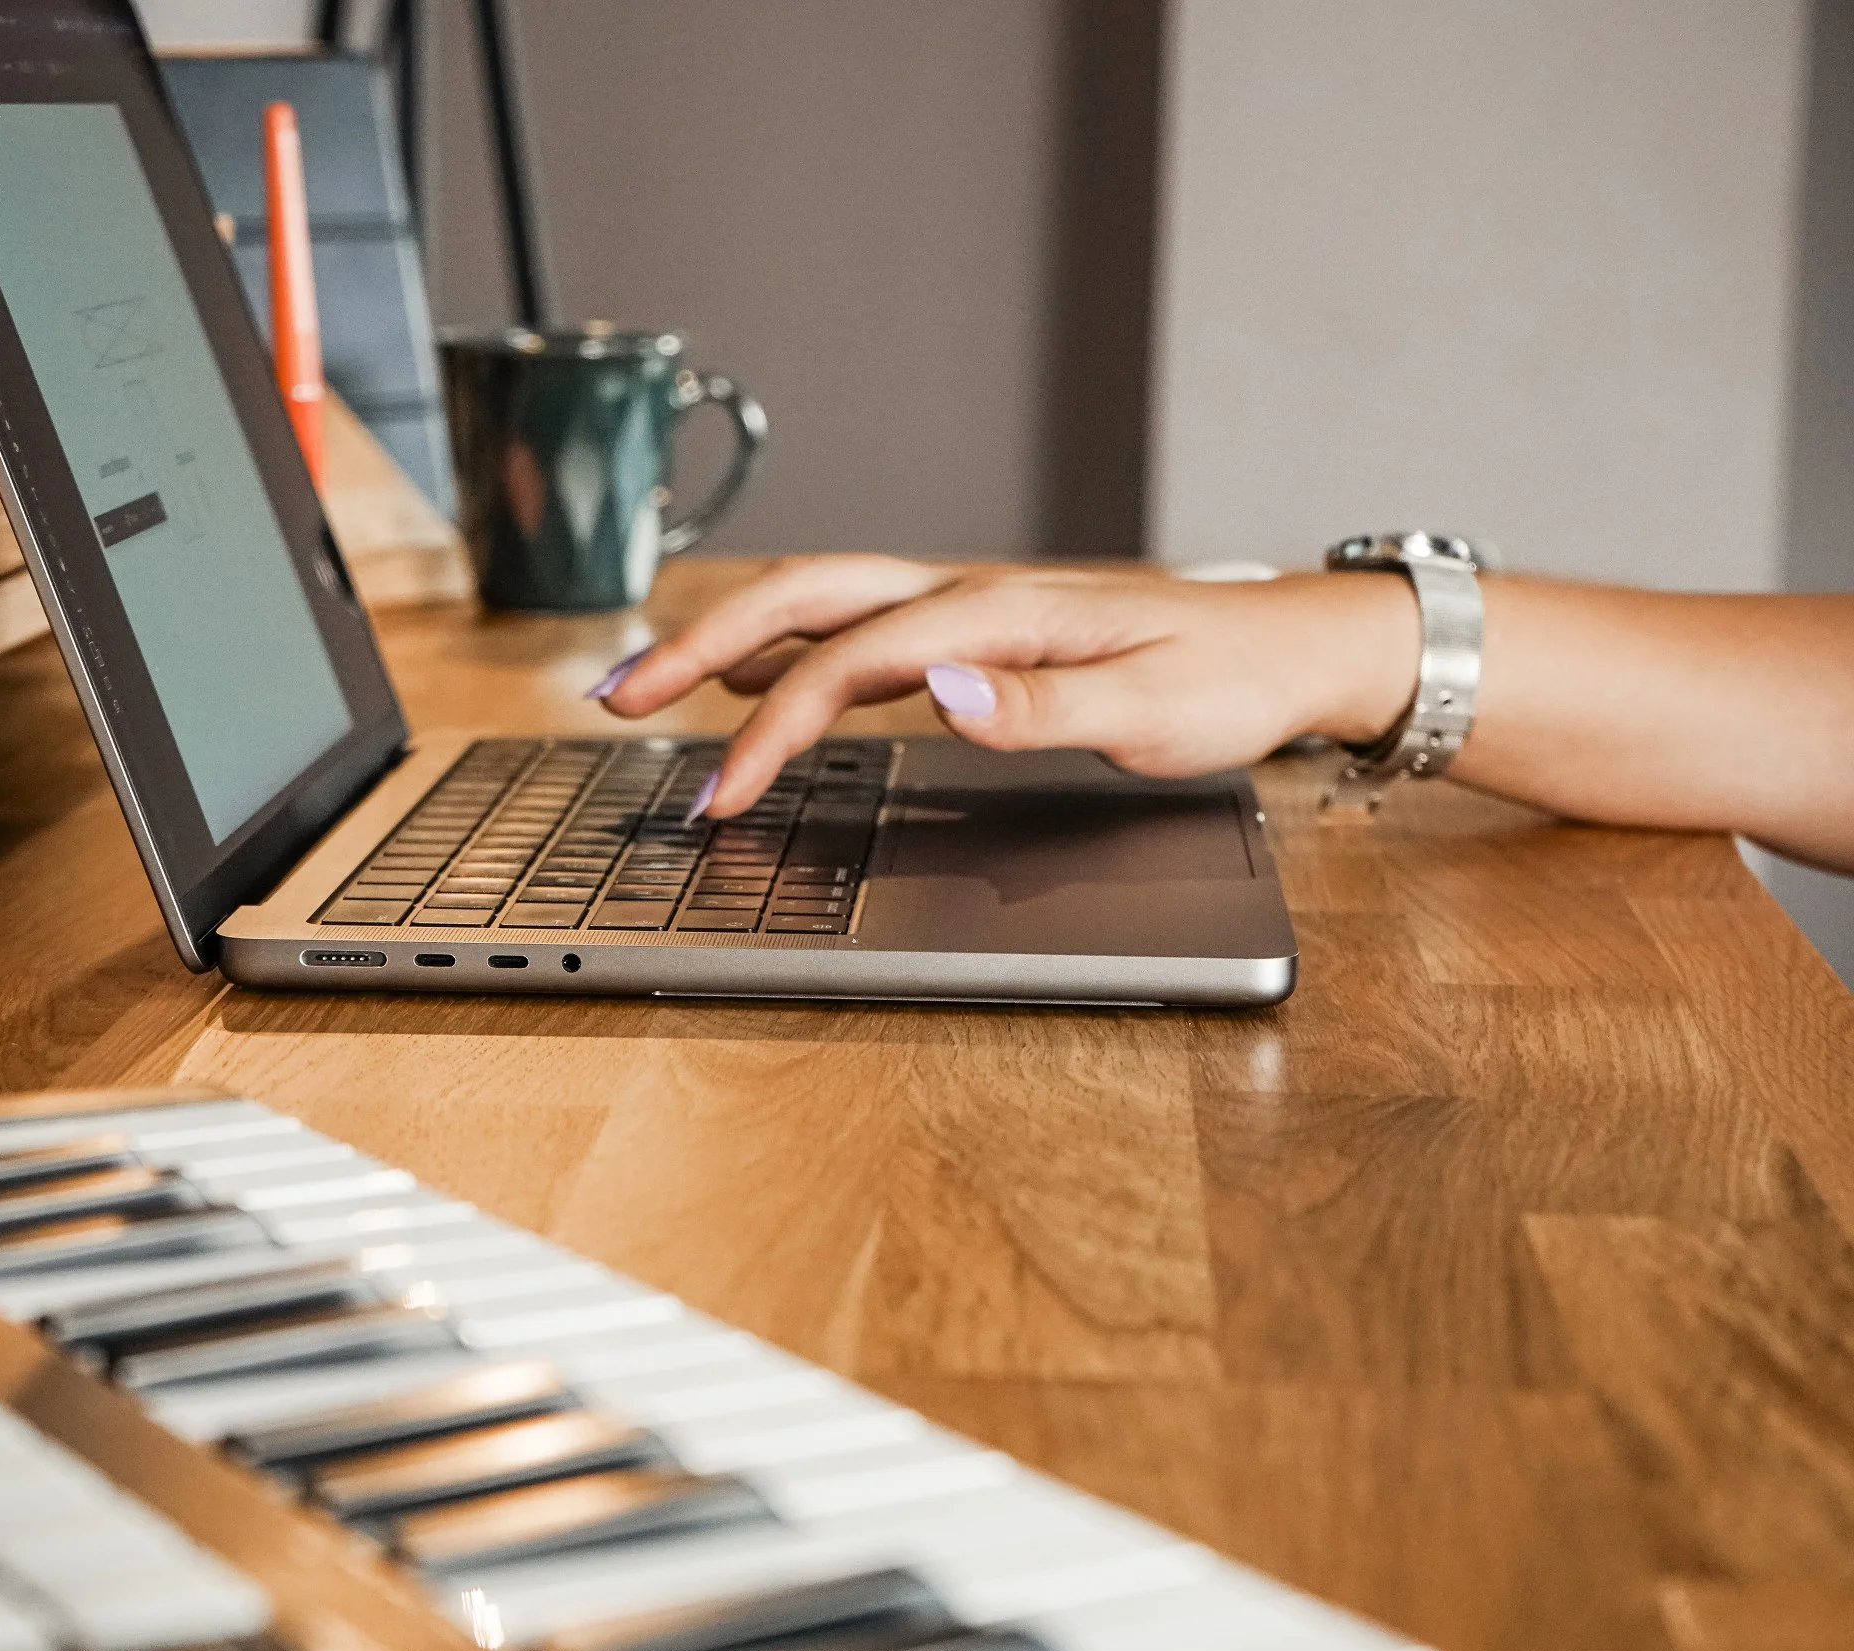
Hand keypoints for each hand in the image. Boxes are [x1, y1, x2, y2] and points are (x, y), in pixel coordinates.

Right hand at [591, 555, 1418, 816]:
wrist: (1288, 648)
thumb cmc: (1226, 682)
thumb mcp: (1147, 711)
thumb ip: (1036, 708)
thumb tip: (936, 694)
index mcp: (996, 614)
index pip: (848, 664)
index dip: (771, 730)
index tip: (719, 796)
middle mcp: (969, 598)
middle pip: (803, 599)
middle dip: (699, 642)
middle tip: (617, 692)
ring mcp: (970, 613)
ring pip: (823, 607)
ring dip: (731, 637)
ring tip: (653, 679)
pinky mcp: (981, 637)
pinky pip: (864, 633)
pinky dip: (795, 654)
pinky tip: (765, 678)